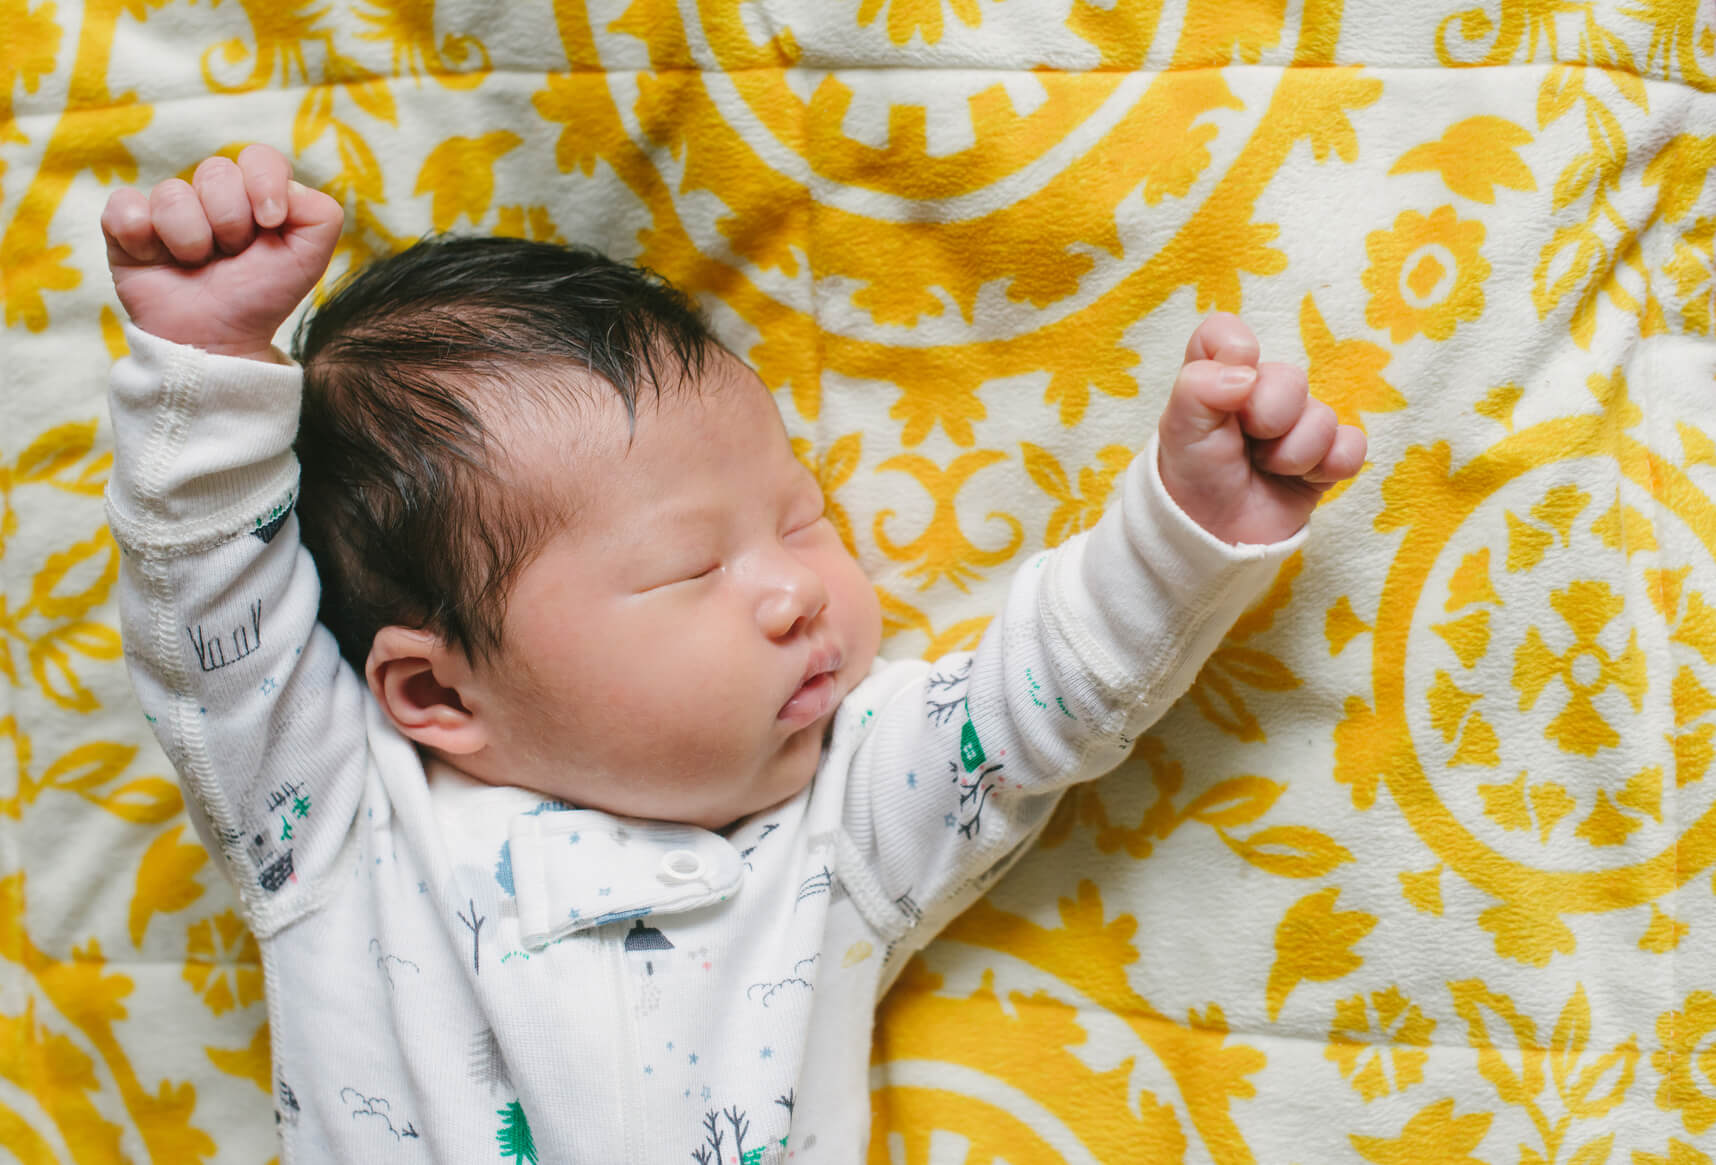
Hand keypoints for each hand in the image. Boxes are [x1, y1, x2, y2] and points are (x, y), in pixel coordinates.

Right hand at [101, 144, 342, 361]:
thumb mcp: (309, 260)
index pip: (258, 157)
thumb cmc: (260, 297)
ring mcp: (167, 209)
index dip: (263, 184)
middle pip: (216, 172)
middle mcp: (210, 195)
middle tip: (231, 257)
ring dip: (191, 241)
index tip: (269, 223)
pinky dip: (141, 236)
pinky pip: (125, 206)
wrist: (217, 341)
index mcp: (254, 195)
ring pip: (172, 194)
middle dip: (230, 223)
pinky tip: (157, 261)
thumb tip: (285, 187)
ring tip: (197, 266)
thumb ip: (319, 214)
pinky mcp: (126, 226)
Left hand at [1156, 313, 1366, 545]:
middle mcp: (1258, 394)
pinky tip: (1305, 479)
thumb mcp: (1179, 430)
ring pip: (1323, 416)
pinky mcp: (1324, 458)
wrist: (1212, 540)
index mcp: (1216, 377)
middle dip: (1271, 416)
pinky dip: (1332, 464)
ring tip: (1266, 469)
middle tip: (1249, 444)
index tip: (1235, 378)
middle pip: (1290, 377)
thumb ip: (1199, 387)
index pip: (1226, 333)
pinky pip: (1352, 444)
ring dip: (1294, 452)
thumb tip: (1246, 373)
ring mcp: (1295, 426)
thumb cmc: (1191, 478)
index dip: (1234, 348)